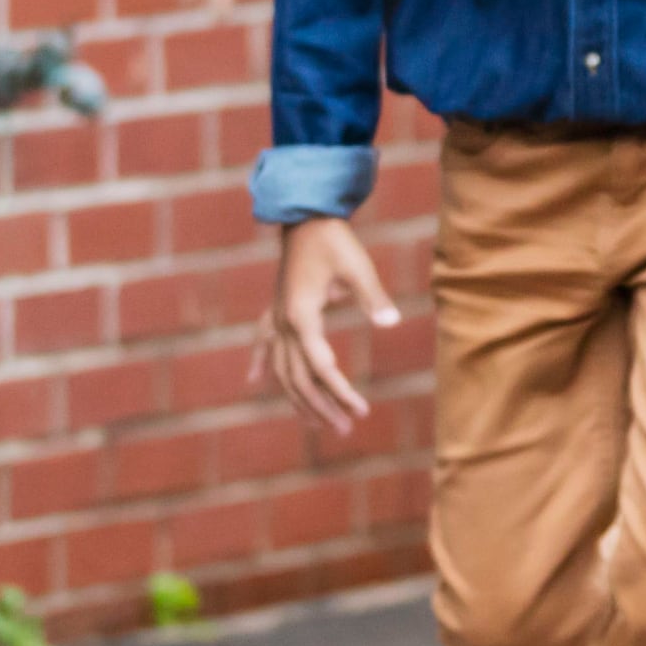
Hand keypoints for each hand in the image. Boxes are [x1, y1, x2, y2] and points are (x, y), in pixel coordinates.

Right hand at [253, 217, 396, 439]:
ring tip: (319, 423)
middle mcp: (283, 323)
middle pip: (299, 377)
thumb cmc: (335, 241)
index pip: (320, 366)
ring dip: (299, 398)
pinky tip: (253, 383)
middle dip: (322, 406)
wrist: (307, 216)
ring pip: (282, 369)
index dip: (340, 391)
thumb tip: (392, 322)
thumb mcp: (358, 267)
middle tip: (347, 428)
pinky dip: (260, 364)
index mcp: (301, 315)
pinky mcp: (276, 311)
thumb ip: (372, 296)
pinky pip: (264, 344)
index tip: (361, 410)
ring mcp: (276, 318)